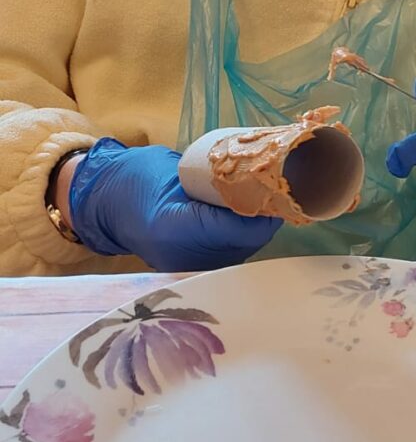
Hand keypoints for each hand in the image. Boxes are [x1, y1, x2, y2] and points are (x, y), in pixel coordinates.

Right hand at [69, 139, 282, 273]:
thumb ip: (212, 180)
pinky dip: (245, 234)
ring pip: (244, 249)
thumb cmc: (134, 177)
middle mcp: (185, 257)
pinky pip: (231, 253)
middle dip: (269, 214)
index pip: (240, 226)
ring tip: (272, 195)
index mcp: (176, 229)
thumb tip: (261, 176)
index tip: (287, 184)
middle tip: (286, 185)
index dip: (268, 207)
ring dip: (260, 225)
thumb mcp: (172, 172)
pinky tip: (252, 213)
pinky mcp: (192, 270)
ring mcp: (188, 268)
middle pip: (248, 241)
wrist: (103, 203)